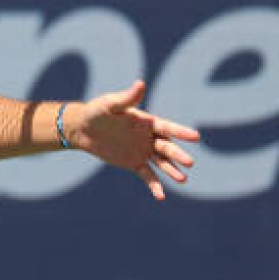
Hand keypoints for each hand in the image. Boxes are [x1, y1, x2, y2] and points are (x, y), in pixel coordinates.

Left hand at [66, 81, 199, 200]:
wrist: (82, 129)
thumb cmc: (96, 111)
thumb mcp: (110, 104)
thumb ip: (127, 98)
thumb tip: (140, 83)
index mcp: (146, 121)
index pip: (167, 127)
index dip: (181, 132)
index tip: (196, 137)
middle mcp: (148, 137)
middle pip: (166, 147)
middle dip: (177, 154)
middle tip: (189, 162)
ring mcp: (142, 151)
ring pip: (161, 162)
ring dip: (171, 170)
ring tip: (183, 180)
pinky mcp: (133, 163)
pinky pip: (147, 175)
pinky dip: (154, 185)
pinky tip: (161, 196)